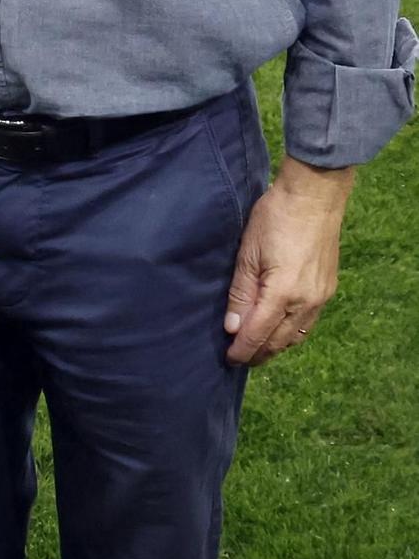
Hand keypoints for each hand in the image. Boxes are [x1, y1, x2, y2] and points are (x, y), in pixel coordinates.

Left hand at [223, 156, 353, 364]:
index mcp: (283, 294)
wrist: (313, 198)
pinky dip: (292, 332)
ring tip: (258, 350)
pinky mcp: (328, 288)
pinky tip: (279, 330)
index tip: (230, 360)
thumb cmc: (273, 219)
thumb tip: (233, 326)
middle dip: (260, 352)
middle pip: (280, 340)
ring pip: (297, 334)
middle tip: (241, 359)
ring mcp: (321, 297)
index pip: (259, 333)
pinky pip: (309, 322)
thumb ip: (241, 293)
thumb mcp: (247, 254)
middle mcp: (306, 302)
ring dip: (277, 345)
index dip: (243, 349)